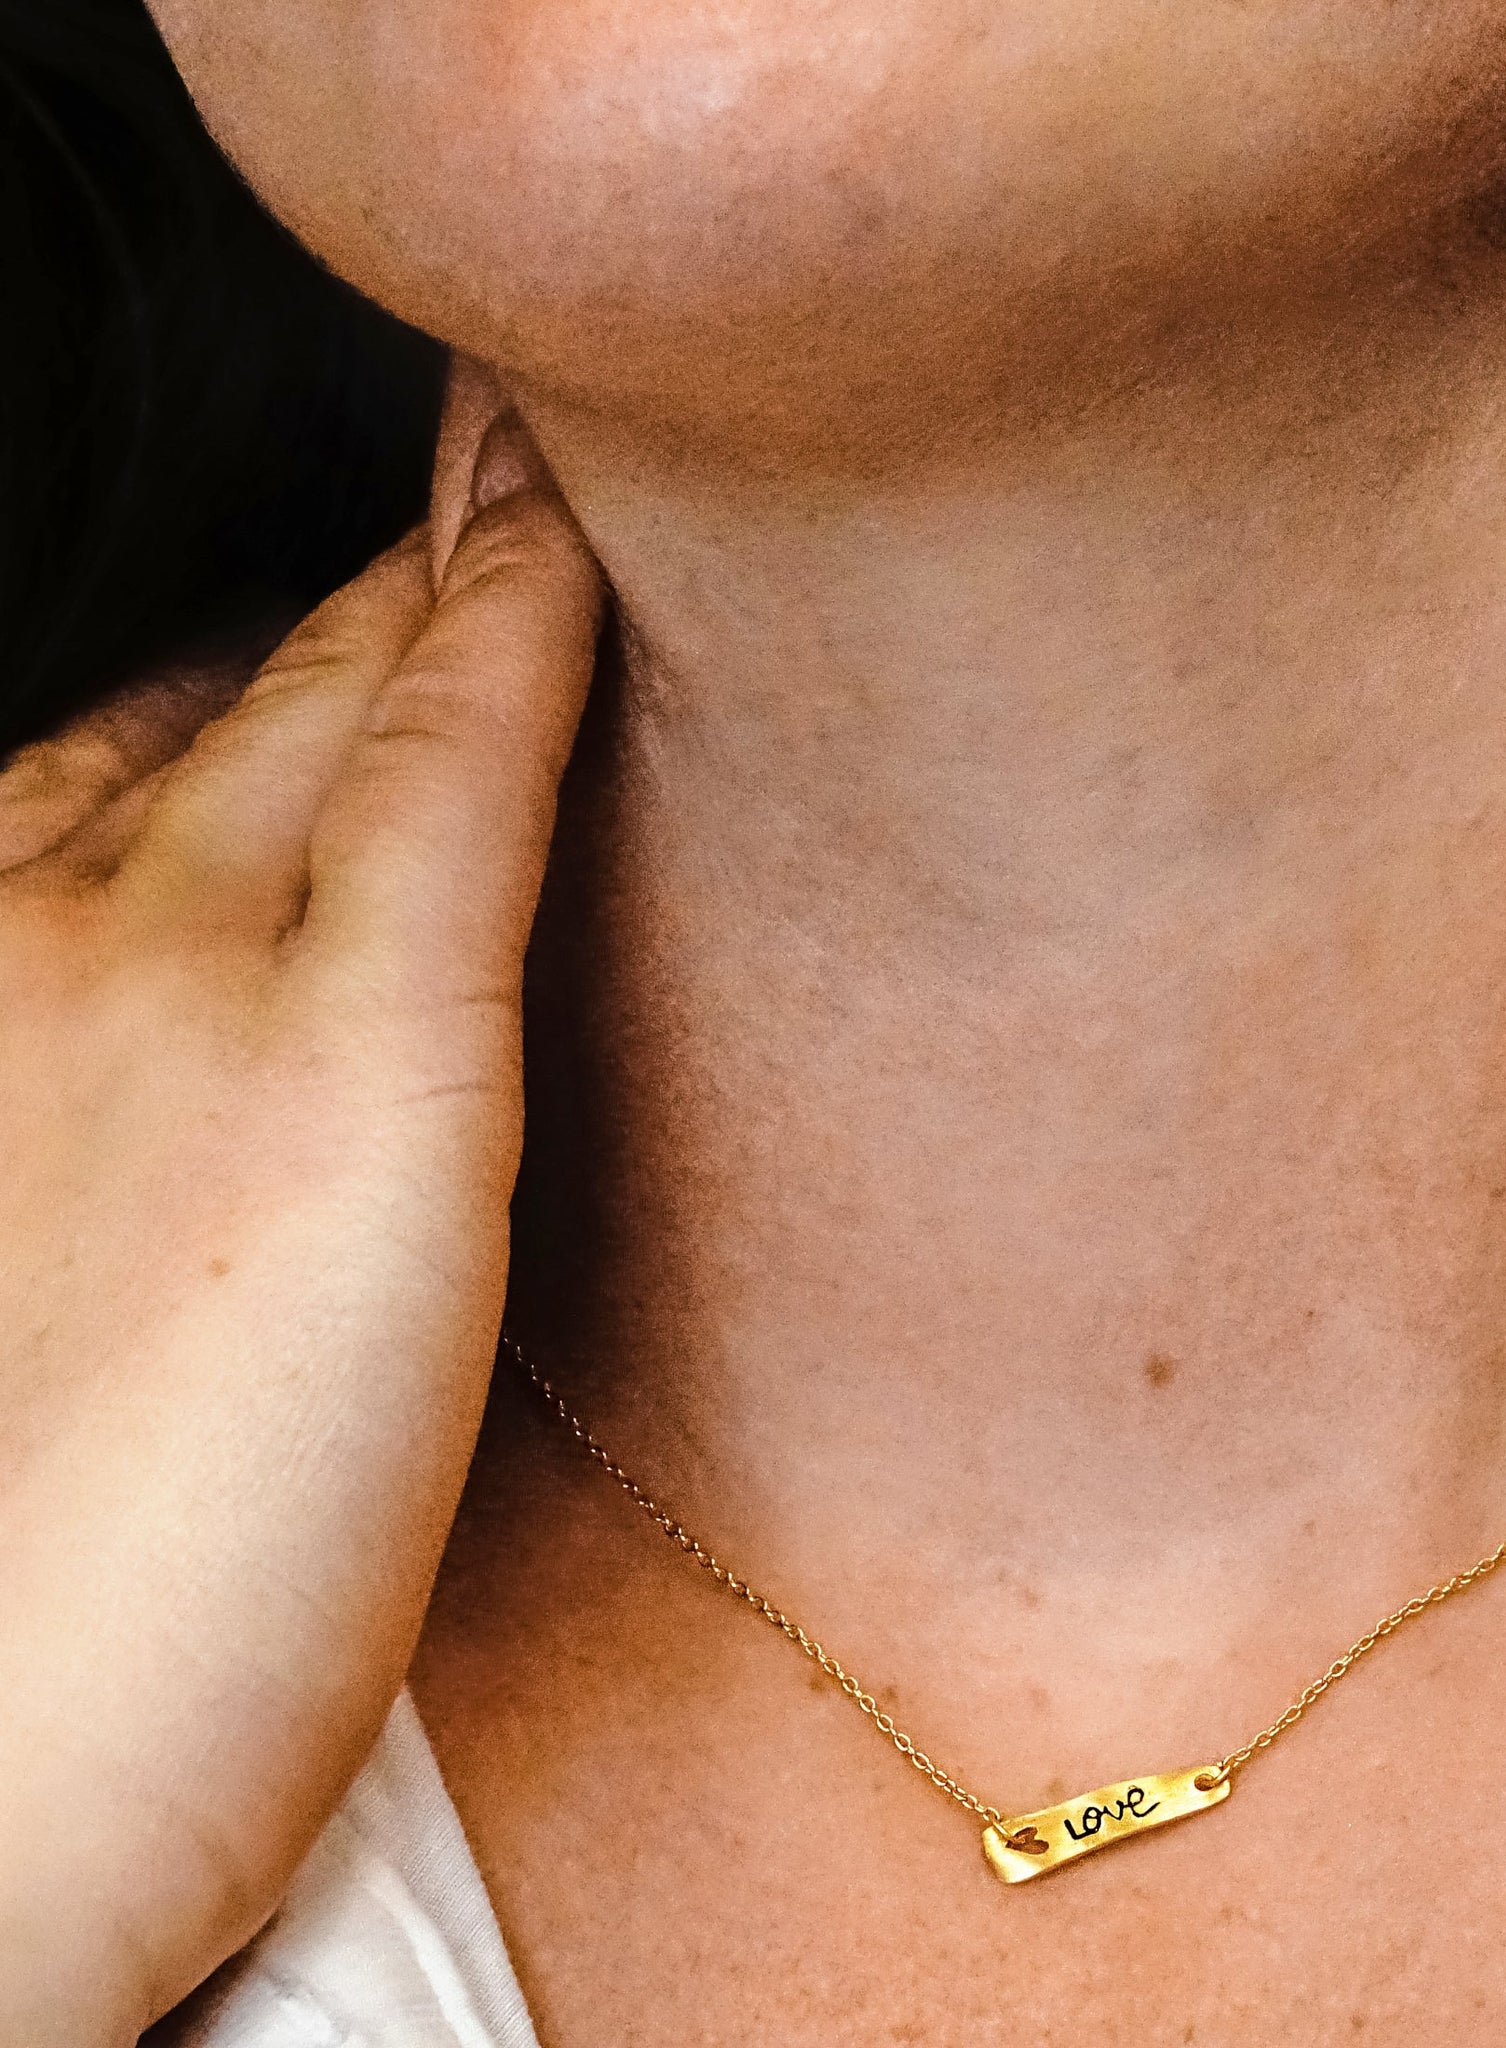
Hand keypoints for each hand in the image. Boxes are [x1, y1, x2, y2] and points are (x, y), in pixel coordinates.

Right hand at [0, 409, 602, 2045]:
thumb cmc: (10, 1587)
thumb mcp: (34, 1266)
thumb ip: (111, 1131)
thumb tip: (218, 1067)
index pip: (146, 751)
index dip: (268, 653)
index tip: (359, 582)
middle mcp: (61, 926)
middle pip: (252, 690)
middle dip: (360, 576)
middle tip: (469, 457)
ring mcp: (194, 970)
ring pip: (355, 688)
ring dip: (448, 553)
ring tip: (535, 445)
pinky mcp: (357, 1063)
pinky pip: (461, 774)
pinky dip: (517, 633)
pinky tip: (571, 540)